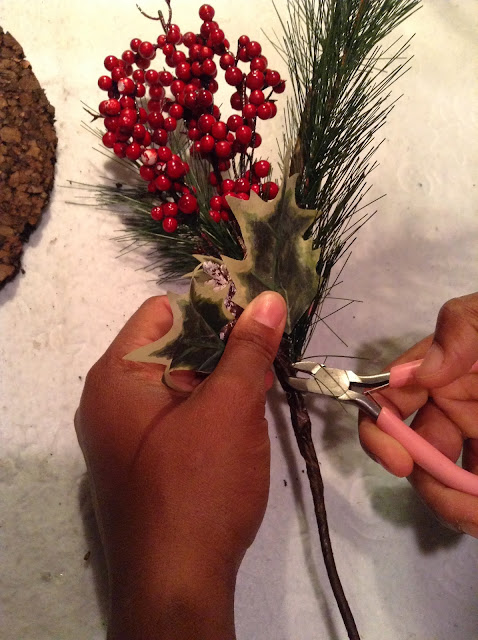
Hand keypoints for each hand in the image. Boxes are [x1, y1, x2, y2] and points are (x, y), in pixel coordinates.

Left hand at [75, 291, 286, 639]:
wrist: (178, 586)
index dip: (209, 309)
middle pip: (169, 347)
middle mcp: (110, 399)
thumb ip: (248, 349)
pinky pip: (176, 415)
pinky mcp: (143, 460)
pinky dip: (209, 409)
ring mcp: (124, 433)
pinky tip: (242, 419)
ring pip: (178, 383)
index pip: (160, 312)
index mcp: (116, 375)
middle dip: (220, 347)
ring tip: (260, 385)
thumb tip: (269, 298)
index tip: (254, 320)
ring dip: (219, 380)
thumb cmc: (199, 487)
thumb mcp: (230, 408)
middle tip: (266, 355)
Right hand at [359, 293, 477, 536]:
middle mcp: (456, 407)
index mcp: (446, 370)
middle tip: (466, 508)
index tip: (398, 461)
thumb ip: (464, 327)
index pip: (390, 399)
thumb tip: (424, 372)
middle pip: (413, 452)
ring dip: (458, 506)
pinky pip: (476, 496)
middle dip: (428, 483)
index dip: (380, 430)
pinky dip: (477, 511)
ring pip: (447, 484)